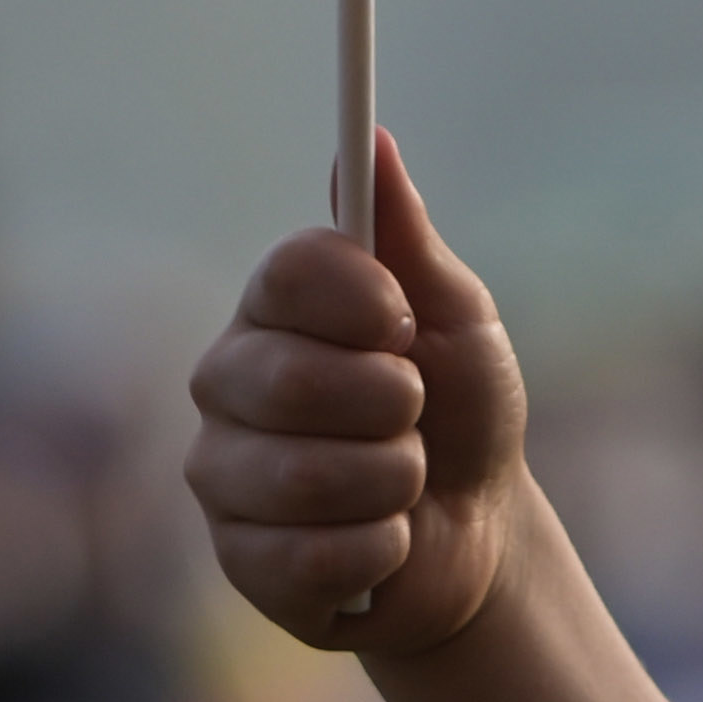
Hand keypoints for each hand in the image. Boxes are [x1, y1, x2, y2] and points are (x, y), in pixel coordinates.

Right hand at [183, 136, 526, 656]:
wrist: (478, 533)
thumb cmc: (460, 409)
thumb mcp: (455, 317)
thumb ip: (406, 236)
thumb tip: (372, 139)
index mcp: (273, 311)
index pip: (286, 273)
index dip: (360, 299)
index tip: (405, 321)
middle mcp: (228, 385)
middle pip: (290, 380)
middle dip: (391, 405)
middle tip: (413, 413)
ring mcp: (223, 476)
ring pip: (306, 477)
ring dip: (395, 482)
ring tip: (404, 482)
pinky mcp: (240, 562)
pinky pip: (314, 557)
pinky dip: (381, 550)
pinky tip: (384, 542)